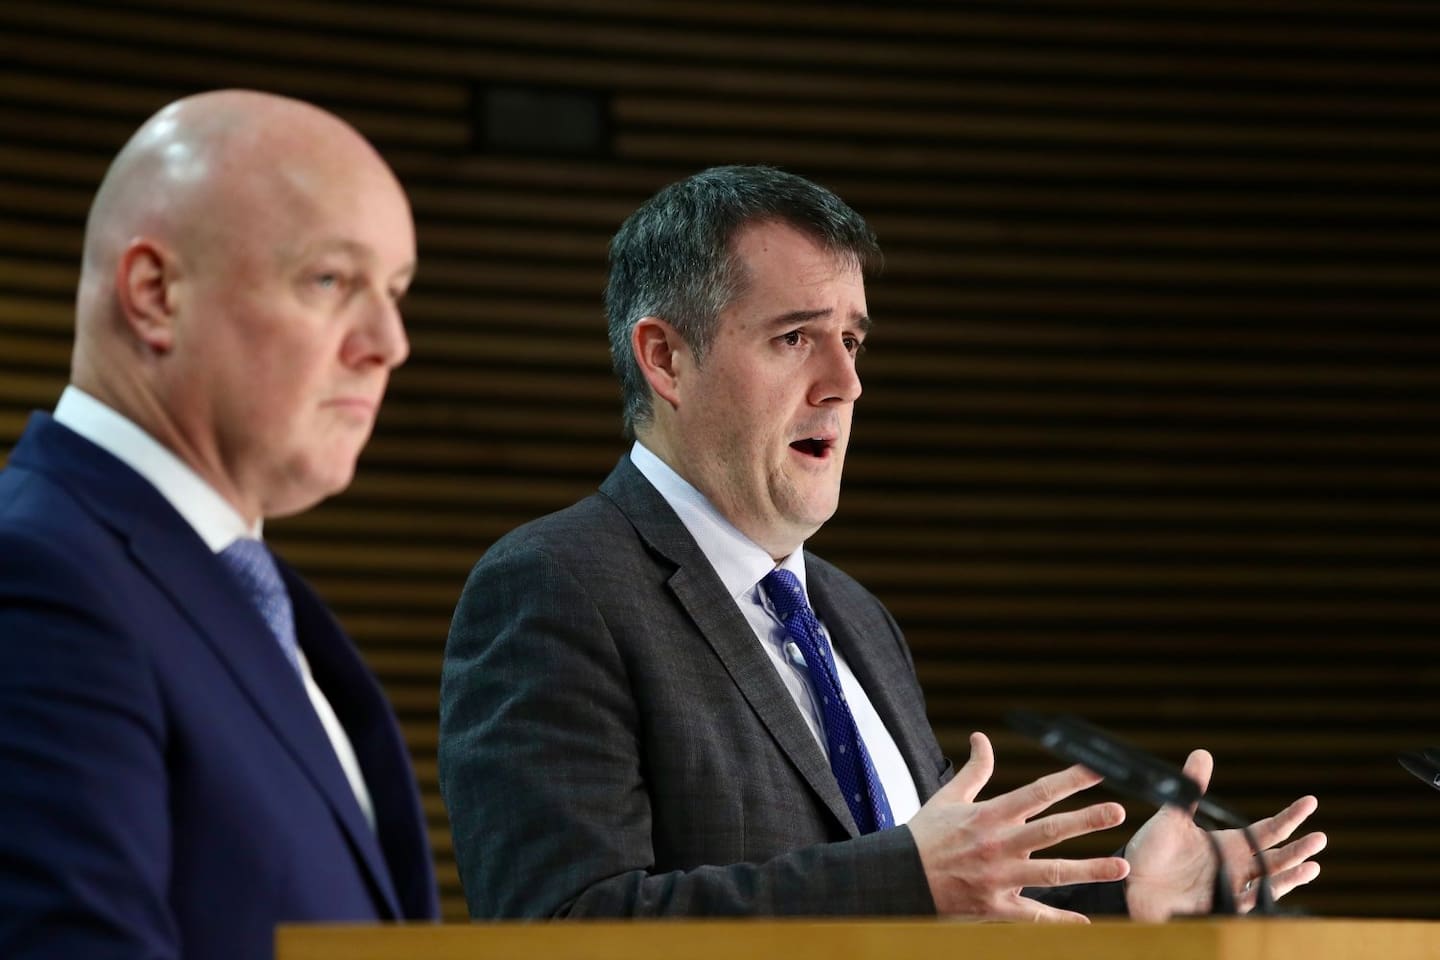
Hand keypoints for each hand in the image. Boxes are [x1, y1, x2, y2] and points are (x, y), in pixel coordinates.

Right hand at [908, 732, 1129, 921]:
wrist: (900, 876)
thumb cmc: (925, 835)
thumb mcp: (948, 798)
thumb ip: (974, 769)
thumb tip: (982, 737)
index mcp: (990, 815)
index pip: (1036, 792)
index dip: (1068, 781)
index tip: (1095, 771)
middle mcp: (999, 844)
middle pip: (1051, 830)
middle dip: (1086, 820)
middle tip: (1117, 811)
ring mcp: (999, 877)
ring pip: (1051, 873)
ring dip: (1088, 869)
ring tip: (1121, 867)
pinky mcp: (995, 906)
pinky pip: (1033, 915)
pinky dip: (1060, 922)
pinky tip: (1086, 923)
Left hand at [1124, 748, 1326, 921]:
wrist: (1131, 882)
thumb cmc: (1151, 850)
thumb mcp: (1172, 816)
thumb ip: (1191, 789)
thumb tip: (1203, 753)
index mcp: (1229, 844)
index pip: (1269, 829)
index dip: (1291, 816)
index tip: (1311, 802)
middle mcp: (1236, 867)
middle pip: (1276, 857)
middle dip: (1299, 848)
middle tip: (1320, 838)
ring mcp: (1230, 888)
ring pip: (1270, 882)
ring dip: (1291, 876)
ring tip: (1312, 866)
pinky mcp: (1218, 908)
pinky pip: (1247, 904)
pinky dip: (1264, 897)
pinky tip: (1278, 888)